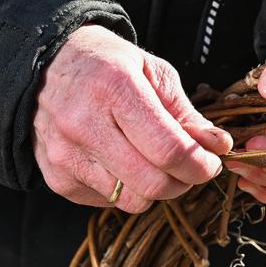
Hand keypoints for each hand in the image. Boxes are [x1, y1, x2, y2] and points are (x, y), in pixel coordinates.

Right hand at [33, 25, 232, 212]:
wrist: (46, 64)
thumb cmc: (108, 65)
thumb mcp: (155, 73)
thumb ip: (188, 113)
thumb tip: (219, 146)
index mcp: (115, 89)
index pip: (168, 150)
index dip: (200, 165)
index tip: (212, 163)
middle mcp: (84, 124)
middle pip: (152, 184)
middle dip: (184, 182)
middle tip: (191, 168)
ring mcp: (65, 154)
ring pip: (131, 201)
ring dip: (156, 189)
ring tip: (157, 164)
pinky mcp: (55, 176)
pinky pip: (107, 202)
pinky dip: (125, 191)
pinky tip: (125, 164)